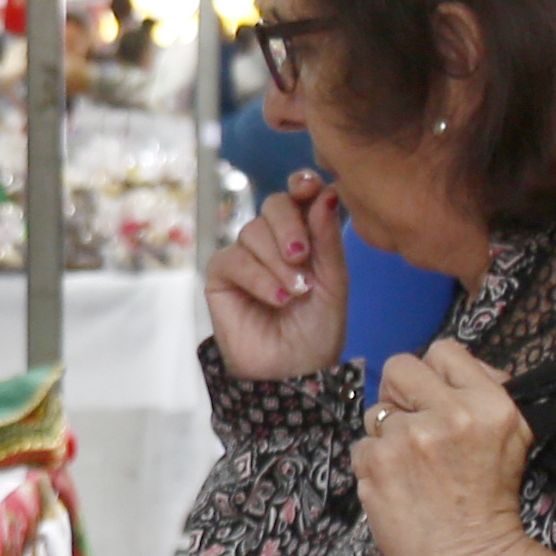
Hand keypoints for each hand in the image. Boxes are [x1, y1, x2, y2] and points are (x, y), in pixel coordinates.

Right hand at [207, 176, 351, 381]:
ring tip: (294, 295)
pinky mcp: (221, 275)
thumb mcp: (334, 283)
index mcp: (306, 235)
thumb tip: (326, 192)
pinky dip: (259, 278)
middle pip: (274, 204)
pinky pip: (235, 259)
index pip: (299, 196)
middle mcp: (274, 240)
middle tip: (301, 257)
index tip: (309, 186)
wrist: (293, 371)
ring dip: (278, 263)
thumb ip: (328, 239)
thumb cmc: (317, 330)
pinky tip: (277, 300)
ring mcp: (246, 256)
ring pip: (254, 231)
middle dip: (290, 226)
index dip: (302, 184)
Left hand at [352, 341, 550, 555]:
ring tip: (410, 465)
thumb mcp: (512, 437)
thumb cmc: (492, 499)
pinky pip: (362, 445)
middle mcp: (448, 414)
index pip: (444, 350)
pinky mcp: (375, 463)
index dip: (435, 374)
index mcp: (489, 404)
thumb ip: (486, 393)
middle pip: (400, 367)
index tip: (436, 398)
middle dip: (403, 393)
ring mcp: (407, 438)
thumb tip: (465, 366)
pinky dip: (373, 464)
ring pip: (376, 410)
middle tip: (415, 426)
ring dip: (387, 433)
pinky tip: (396, 485)